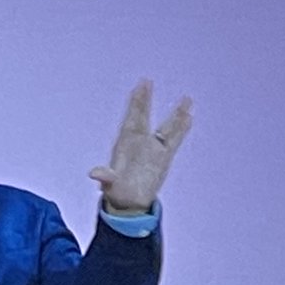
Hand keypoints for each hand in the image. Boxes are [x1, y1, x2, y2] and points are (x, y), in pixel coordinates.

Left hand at [89, 80, 191, 214]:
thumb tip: (94, 173)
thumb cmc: (116, 192)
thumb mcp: (110, 185)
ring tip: (186, 99)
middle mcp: (139, 142)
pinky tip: (190, 117)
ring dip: (176, 114)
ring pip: (166, 127)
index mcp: (124, 144)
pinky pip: (175, 140)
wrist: (129, 203)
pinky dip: (182, 129)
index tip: (138, 87)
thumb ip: (105, 177)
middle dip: (145, 100)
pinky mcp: (164, 157)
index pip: (131, 118)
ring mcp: (153, 148)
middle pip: (144, 116)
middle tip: (147, 81)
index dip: (135, 103)